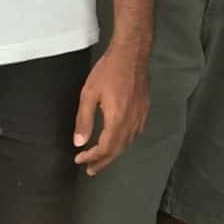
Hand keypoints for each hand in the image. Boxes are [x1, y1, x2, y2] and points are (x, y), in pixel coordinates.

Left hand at [74, 43, 149, 172]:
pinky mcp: (145, 110)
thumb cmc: (108, 71)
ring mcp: (141, 116)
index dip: (92, 157)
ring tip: (102, 159)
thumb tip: (79, 142)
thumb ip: (84, 119)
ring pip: (128, 143)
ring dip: (114, 154)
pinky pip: (135, 133)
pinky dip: (124, 143)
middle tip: (90, 170)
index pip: (105, 148)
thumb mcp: (89, 94)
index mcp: (117, 119)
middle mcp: (131, 122)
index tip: (79, 159)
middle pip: (118, 150)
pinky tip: (119, 141)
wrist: (132, 54)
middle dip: (103, 161)